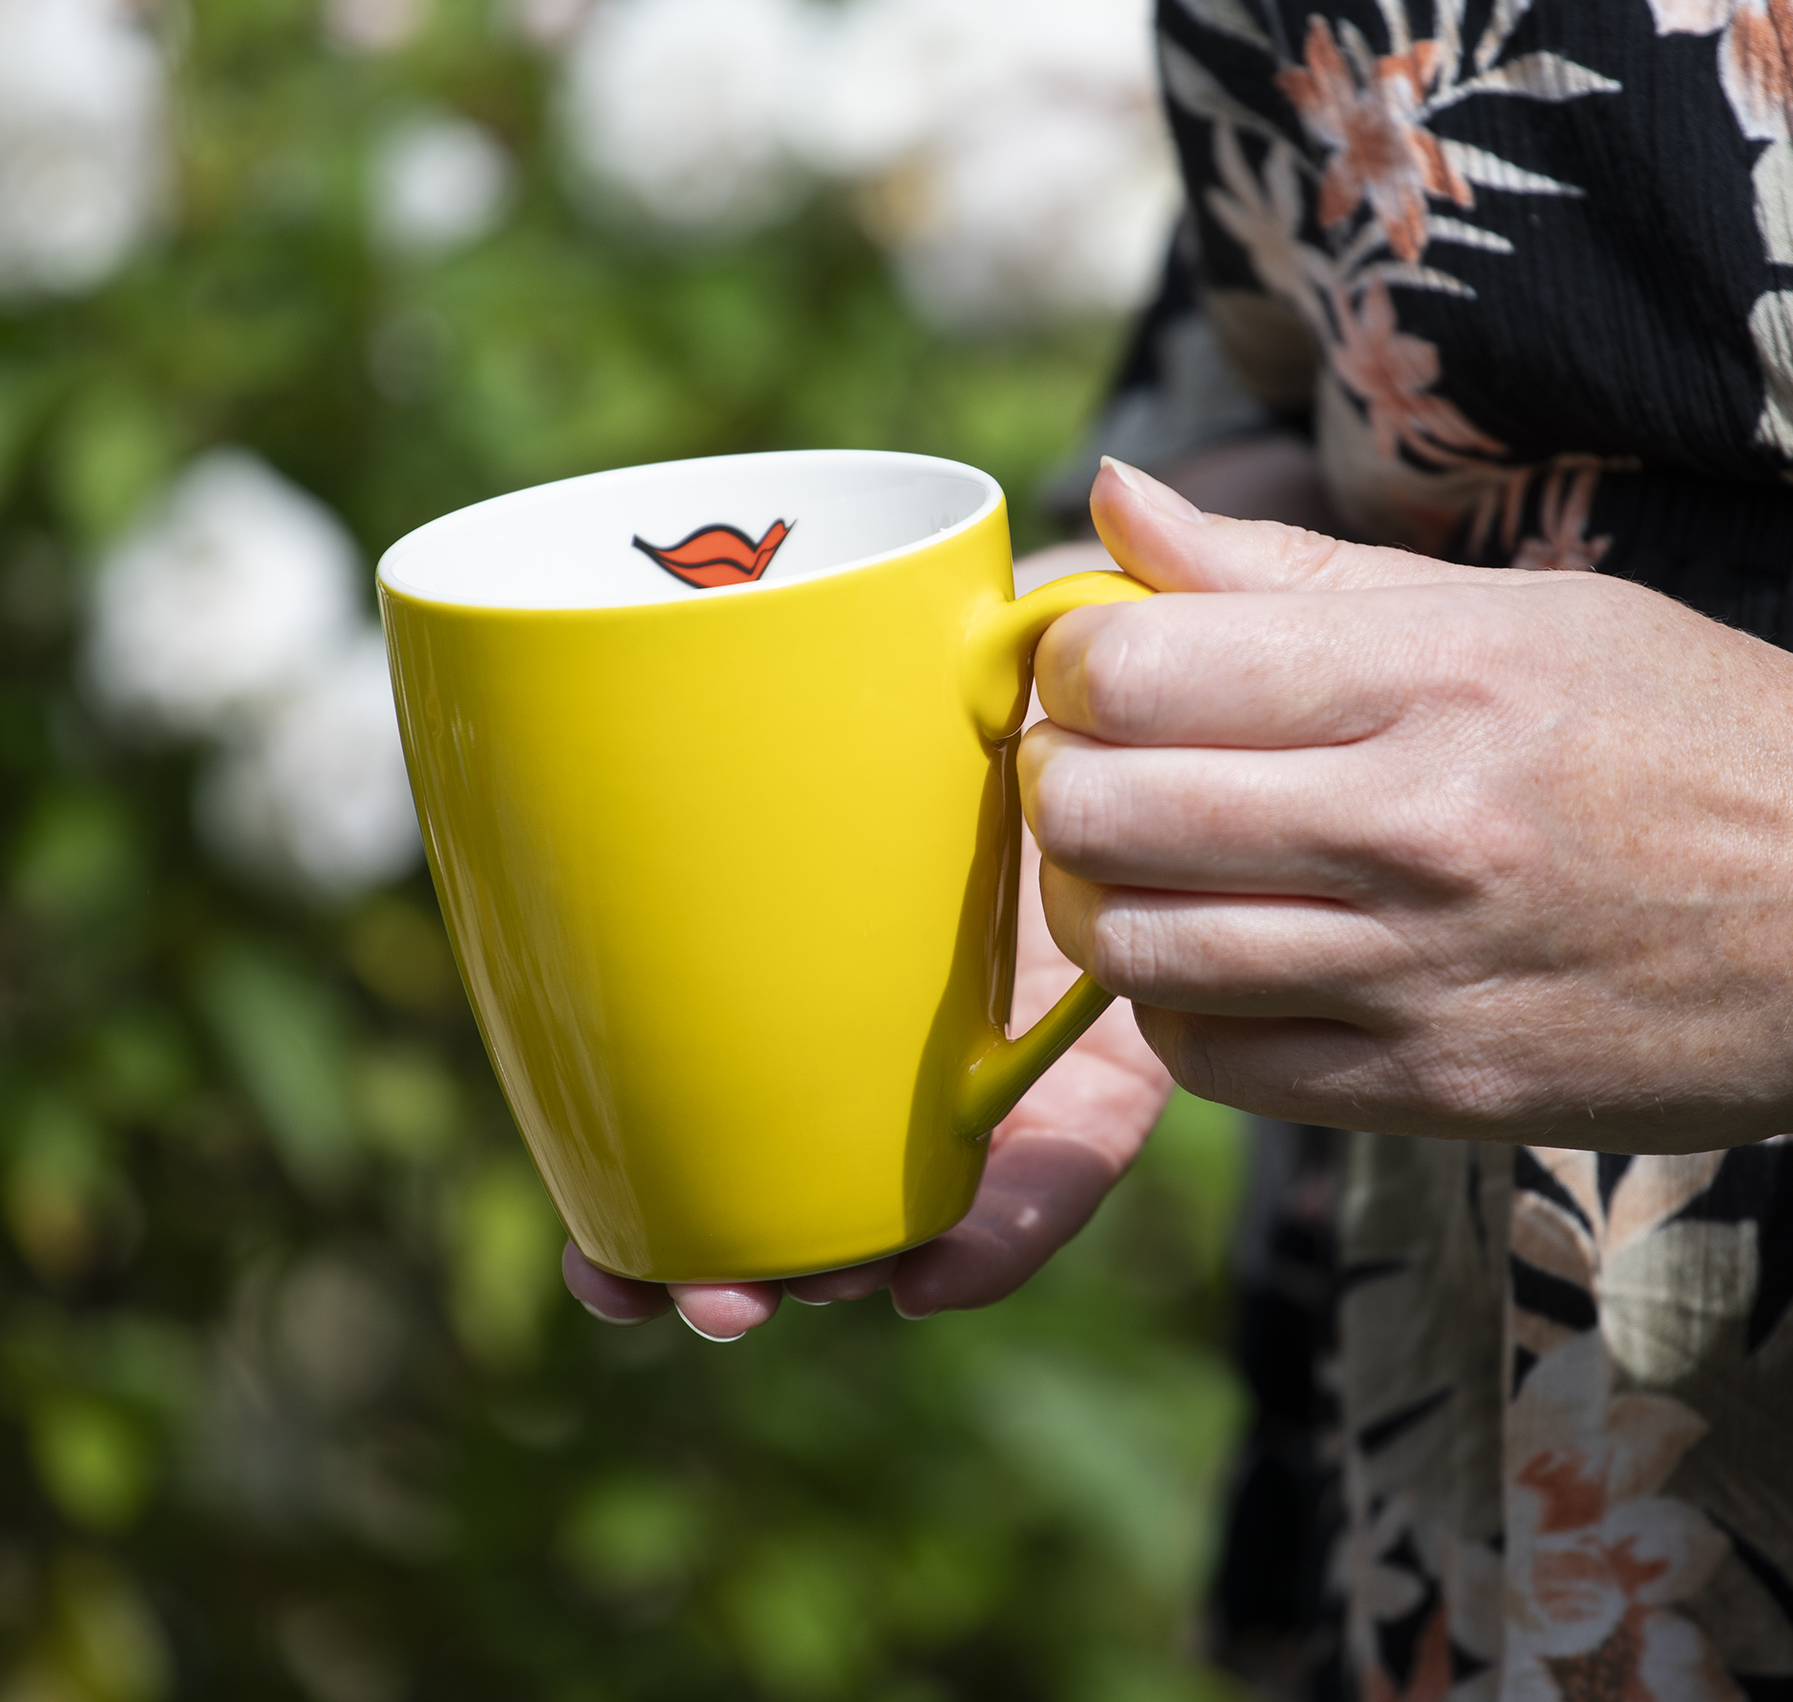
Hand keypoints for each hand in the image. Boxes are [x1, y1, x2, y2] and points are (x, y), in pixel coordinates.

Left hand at [562, 544, 1175, 1339]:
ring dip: (728, 1235)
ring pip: (833, 1166)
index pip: (1073, 1126)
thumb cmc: (1179, 665)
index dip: (1007, 1209)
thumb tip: (1125, 492)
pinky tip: (597, 1221)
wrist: (1131, 678)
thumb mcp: (1195, 642)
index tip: (926, 1274)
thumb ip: (1186, 596)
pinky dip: (686, 1160)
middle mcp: (1006, 1034)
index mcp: (1103, 988)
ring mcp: (923, 1023)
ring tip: (623, 1288)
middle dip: (825, 1248)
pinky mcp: (831, 984)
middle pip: (924, 1183)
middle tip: (720, 1300)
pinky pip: (765, 1092)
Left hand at [1020, 458, 1792, 1152]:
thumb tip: (1115, 497)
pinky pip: (1209, 1062)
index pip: (1134, 668)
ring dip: (1098, 901)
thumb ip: (1286, 567)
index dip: (1072, 667)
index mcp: (1434, 675)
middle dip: (1057, 783)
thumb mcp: (1509, 610)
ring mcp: (1419, 974)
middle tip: (1096, 766)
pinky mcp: (1431, 1089)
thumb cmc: (1685, 729)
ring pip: (1131, 950)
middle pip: (1100, 811)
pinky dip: (1176, 1008)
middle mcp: (1416, 828)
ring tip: (1144, 863)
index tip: (1099, 671)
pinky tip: (1221, 959)